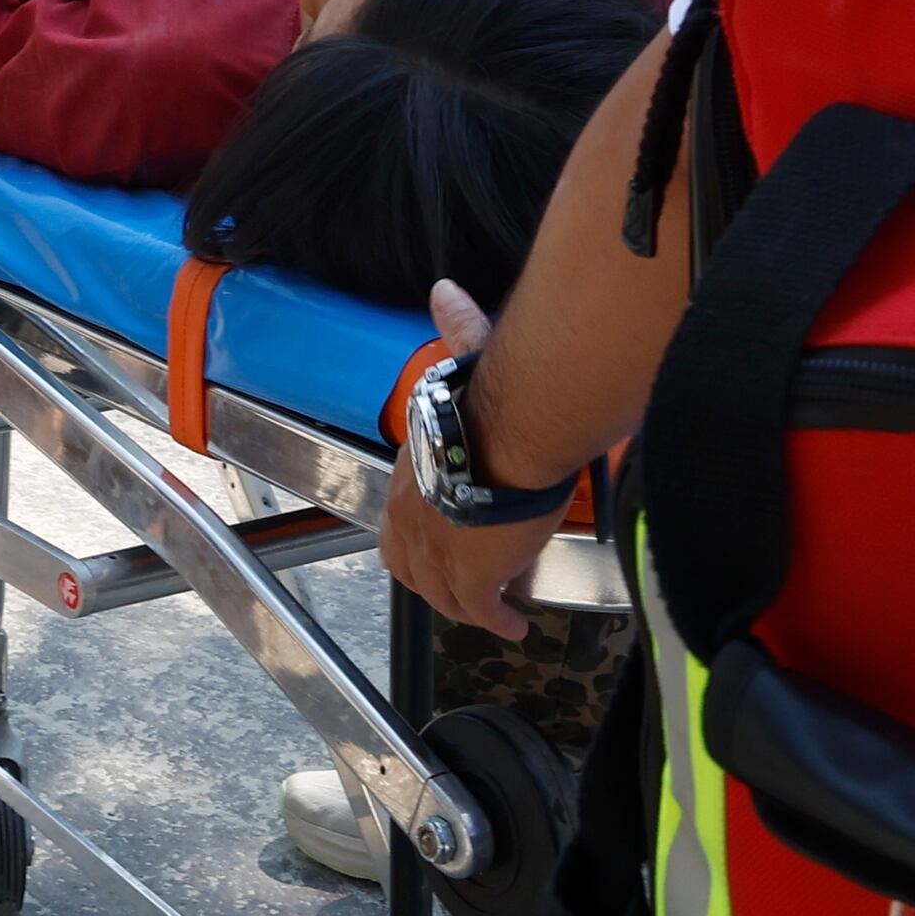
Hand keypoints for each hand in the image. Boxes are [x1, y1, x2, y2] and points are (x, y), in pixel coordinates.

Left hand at [379, 281, 561, 633]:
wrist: (515, 430)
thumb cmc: (494, 398)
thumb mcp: (466, 362)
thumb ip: (456, 331)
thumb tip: (445, 290)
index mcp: (413, 472)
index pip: (399, 518)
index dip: (416, 537)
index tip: (440, 544)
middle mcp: (412, 517)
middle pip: (410, 566)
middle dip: (432, 581)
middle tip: (463, 588)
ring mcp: (438, 551)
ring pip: (442, 594)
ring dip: (465, 605)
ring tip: (492, 611)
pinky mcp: (472, 576)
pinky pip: (481, 611)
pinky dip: (496, 621)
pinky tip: (515, 624)